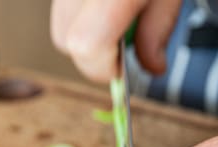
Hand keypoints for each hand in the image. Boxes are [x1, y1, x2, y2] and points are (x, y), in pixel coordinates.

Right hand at [51, 0, 181, 82]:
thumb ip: (158, 31)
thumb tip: (152, 68)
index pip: (88, 44)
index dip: (103, 66)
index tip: (120, 68)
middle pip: (66, 40)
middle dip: (92, 54)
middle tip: (120, 42)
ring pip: (59, 25)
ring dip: (84, 32)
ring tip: (114, 15)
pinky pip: (61, 8)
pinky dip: (80, 14)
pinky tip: (103, 3)